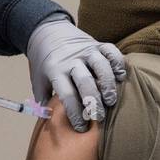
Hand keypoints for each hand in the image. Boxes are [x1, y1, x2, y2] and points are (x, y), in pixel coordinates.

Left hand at [26, 17, 126, 131]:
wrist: (48, 32)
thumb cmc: (45, 63)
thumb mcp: (37, 80)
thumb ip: (42, 100)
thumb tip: (49, 121)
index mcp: (55, 71)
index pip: (67, 95)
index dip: (75, 113)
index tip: (81, 127)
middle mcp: (72, 60)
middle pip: (85, 82)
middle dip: (93, 102)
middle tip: (99, 117)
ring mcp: (86, 51)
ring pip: (101, 66)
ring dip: (108, 84)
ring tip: (111, 100)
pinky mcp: (97, 44)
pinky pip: (111, 51)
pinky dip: (119, 63)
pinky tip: (122, 77)